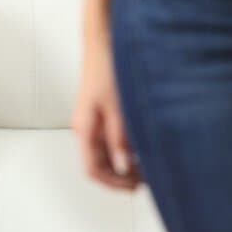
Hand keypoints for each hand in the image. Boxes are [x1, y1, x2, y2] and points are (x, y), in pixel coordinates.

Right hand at [72, 30, 140, 189]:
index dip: (113, 183)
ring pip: (104, 153)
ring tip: (148, 164)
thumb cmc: (108, 69)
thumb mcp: (118, 107)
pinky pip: (108, 140)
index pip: (92, 169)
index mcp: (84, 128)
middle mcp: (85, 128)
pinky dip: (124, 148)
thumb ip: (120, 138)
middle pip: (98, 164)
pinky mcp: (100, 113)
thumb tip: (125, 165)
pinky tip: (141, 145)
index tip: (134, 187)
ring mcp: (92, 121)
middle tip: (146, 180)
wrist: (103, 43)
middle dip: (121, 175)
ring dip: (124, 162)